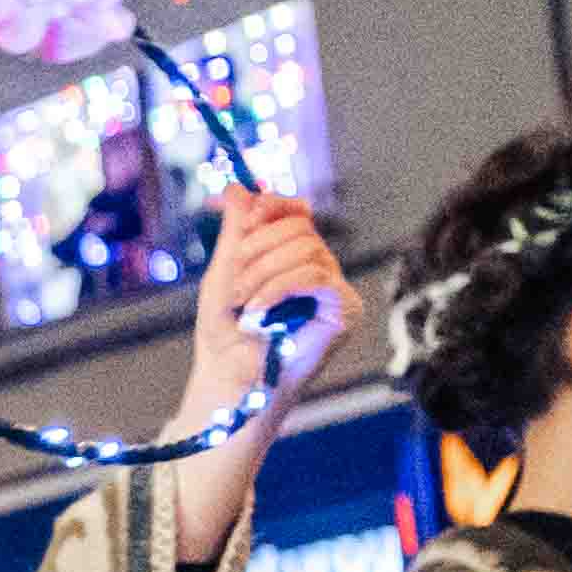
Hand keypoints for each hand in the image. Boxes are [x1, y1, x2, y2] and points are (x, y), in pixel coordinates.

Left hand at [161, 193, 354, 566]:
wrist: (229, 386)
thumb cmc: (224, 337)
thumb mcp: (224, 274)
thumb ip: (237, 231)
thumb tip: (238, 185)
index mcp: (295, 257)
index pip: (296, 210)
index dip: (271, 205)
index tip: (244, 216)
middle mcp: (323, 270)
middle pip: (300, 226)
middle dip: (256, 250)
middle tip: (232, 286)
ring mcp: (338, 291)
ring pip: (307, 248)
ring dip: (262, 274)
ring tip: (241, 307)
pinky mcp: (347, 312)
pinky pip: (318, 276)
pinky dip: (280, 289)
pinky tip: (257, 315)